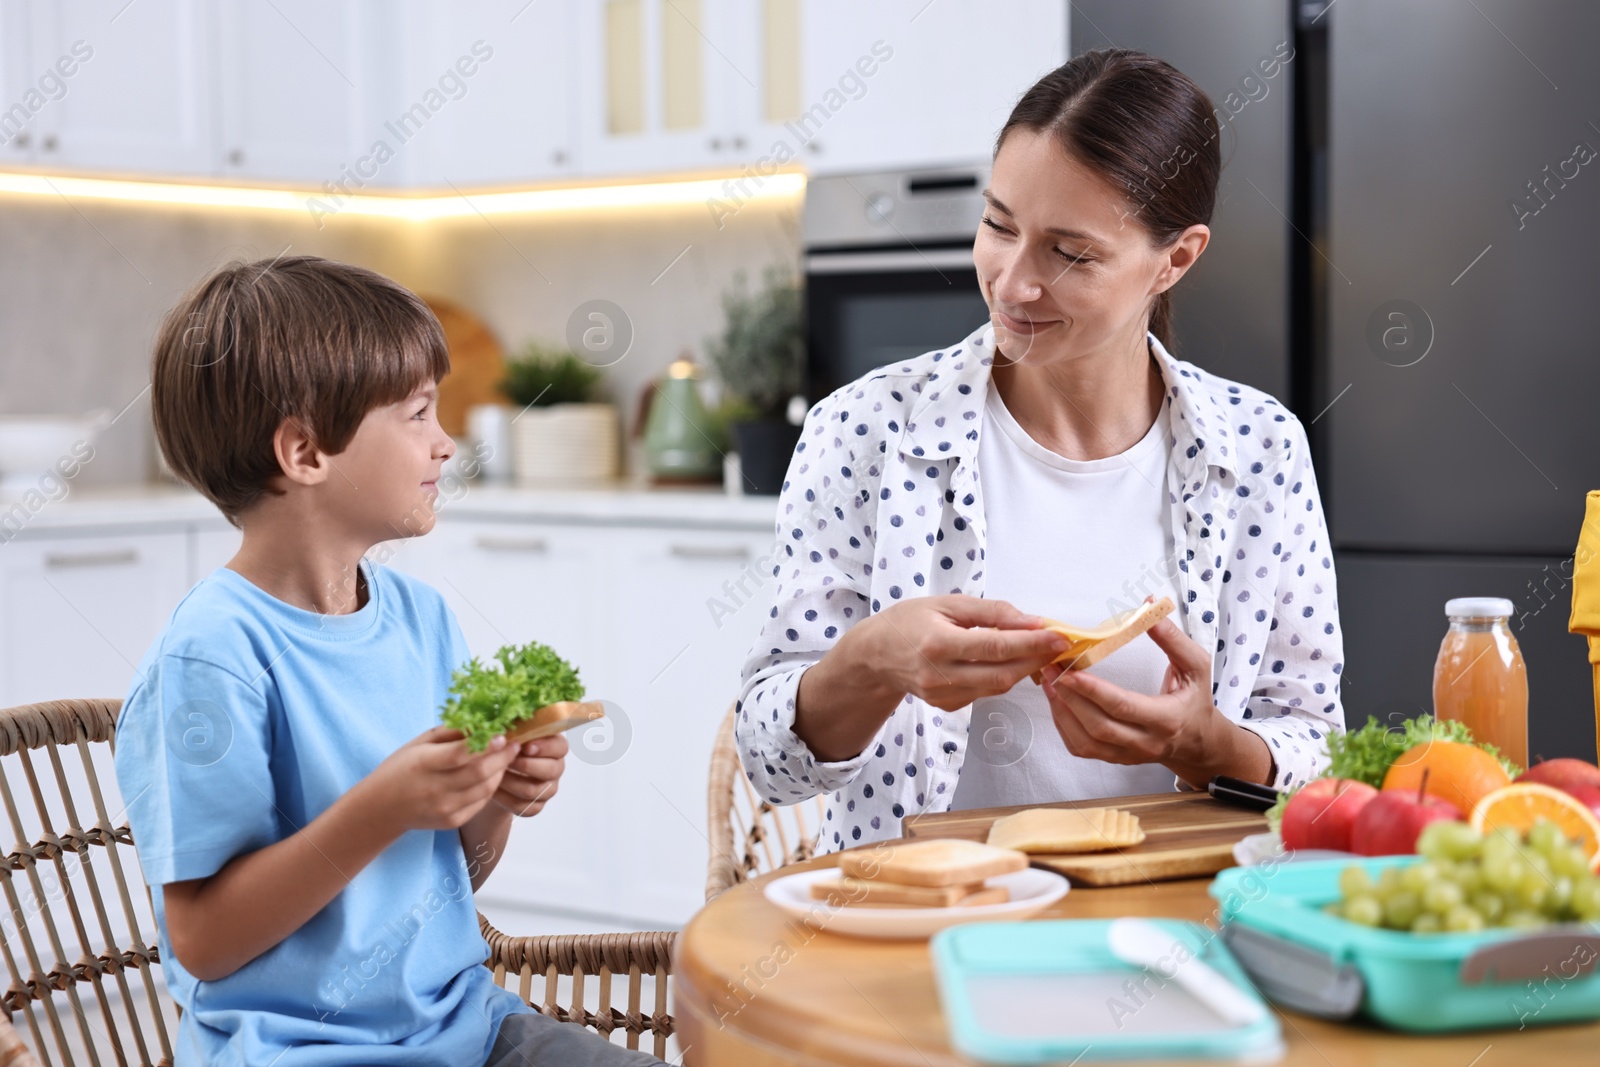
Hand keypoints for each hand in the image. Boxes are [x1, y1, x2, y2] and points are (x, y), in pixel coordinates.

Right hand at [364, 726, 520, 831]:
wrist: (382, 808)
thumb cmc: (401, 767)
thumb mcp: (419, 743)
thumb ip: (450, 732)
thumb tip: (482, 721)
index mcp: (424, 764)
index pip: (461, 755)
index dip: (486, 744)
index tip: (503, 734)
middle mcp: (435, 789)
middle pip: (480, 773)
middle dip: (503, 757)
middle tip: (515, 743)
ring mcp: (445, 808)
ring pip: (486, 789)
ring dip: (501, 771)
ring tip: (506, 757)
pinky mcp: (452, 821)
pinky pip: (481, 802)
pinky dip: (491, 787)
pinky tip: (492, 775)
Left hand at [489, 732, 567, 817]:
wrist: (497, 773)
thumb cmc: (508, 747)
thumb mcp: (513, 735)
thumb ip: (515, 732)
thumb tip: (504, 732)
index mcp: (555, 747)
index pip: (560, 747)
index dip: (545, 747)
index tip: (525, 747)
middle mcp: (556, 768)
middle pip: (550, 770)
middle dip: (526, 765)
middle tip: (507, 760)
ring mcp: (547, 790)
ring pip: (533, 790)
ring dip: (510, 781)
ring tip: (494, 773)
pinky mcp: (535, 807)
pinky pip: (522, 806)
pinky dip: (504, 798)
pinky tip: (492, 789)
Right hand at [855, 595, 1072, 710]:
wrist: (875, 655)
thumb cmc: (909, 621)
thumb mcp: (946, 603)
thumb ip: (991, 612)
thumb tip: (1031, 621)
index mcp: (938, 644)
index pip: (996, 647)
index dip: (1032, 644)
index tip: (1060, 636)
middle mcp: (940, 675)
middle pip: (1002, 674)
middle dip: (1036, 660)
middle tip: (1058, 644)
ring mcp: (943, 695)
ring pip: (997, 687)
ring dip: (1024, 670)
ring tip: (1039, 650)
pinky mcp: (947, 706)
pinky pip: (985, 693)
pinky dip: (1002, 677)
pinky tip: (1008, 662)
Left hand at [1040, 611, 1271, 787]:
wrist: (1197, 742)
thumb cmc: (1195, 699)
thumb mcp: (1196, 666)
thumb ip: (1172, 638)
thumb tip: (1147, 606)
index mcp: (1167, 719)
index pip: (1124, 707)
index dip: (1094, 690)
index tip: (1069, 670)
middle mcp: (1146, 743)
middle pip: (1099, 726)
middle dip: (1070, 697)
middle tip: (1051, 669)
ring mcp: (1128, 755)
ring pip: (1085, 741)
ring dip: (1062, 711)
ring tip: (1048, 681)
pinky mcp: (1115, 759)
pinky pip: (1082, 748)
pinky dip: (1064, 725)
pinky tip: (1057, 701)